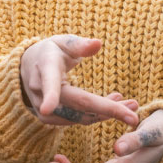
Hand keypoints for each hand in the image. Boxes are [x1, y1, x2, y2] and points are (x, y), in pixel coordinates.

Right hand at [19, 35, 138, 127]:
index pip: (49, 82)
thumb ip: (80, 45)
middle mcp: (41, 91)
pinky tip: (114, 107)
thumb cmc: (51, 51)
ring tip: (131, 105)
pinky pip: (77, 120)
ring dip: (107, 114)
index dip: (49, 95)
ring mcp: (43, 108)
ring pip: (79, 117)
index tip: (47, 108)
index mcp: (45, 67)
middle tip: (133, 116)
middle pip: (76, 104)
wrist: (28, 67)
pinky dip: (97, 116)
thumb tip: (98, 44)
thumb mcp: (63, 42)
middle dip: (106, 111)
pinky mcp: (49, 119)